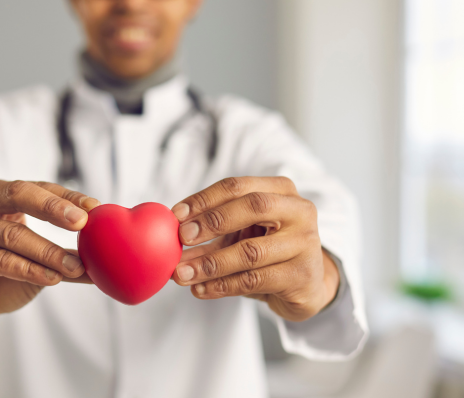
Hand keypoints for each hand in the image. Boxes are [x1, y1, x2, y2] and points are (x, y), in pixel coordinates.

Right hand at [0, 180, 99, 329]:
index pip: (40, 188)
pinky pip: (0, 260)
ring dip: (49, 251)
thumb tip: (108, 257)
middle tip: (82, 222)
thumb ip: (68, 254)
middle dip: (54, 207)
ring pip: (13, 234)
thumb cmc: (5, 273)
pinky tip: (53, 278)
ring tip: (76, 266)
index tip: (95, 208)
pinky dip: (31, 270)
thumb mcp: (40, 259)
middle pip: (19, 194)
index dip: (68, 197)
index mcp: (3, 193)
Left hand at [171, 177, 339, 321]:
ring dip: (210, 264)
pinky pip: (254, 280)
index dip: (205, 198)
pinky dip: (221, 286)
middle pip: (253, 206)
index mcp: (281, 190)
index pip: (238, 186)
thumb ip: (211, 231)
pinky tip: (200, 289)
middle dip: (212, 222)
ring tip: (181, 274)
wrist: (307, 284)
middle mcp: (299, 211)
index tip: (176, 215)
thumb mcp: (243, 233)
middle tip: (182, 238)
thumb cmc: (268, 250)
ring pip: (250, 251)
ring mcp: (305, 243)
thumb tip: (168, 238)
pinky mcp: (302, 276)